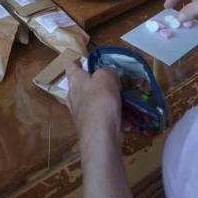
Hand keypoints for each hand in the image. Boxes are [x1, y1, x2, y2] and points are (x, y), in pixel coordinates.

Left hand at [66, 61, 132, 197]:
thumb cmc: (101, 100)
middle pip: (81, 87)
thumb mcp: (106, 77)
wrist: (101, 137)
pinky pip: (104, 119)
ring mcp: (82, 115)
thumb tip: (107, 73)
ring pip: (94, 104)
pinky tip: (126, 121)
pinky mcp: (91, 129)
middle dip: (95, 84)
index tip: (82, 60)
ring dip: (108, 103)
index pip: (71, 67)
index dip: (76, 62)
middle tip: (109, 82)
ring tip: (123, 102)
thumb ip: (107, 71)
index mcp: (76, 82)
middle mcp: (74, 98)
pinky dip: (114, 119)